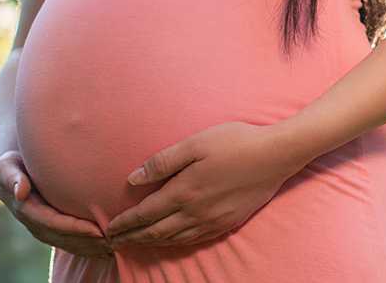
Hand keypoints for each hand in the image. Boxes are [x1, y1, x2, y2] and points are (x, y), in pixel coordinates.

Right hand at [0, 150, 112, 256]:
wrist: (8, 173)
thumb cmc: (11, 164)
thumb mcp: (6, 167)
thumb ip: (12, 177)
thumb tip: (20, 191)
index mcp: (27, 211)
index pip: (54, 224)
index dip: (76, 229)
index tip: (98, 230)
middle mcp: (36, 225)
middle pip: (66, 239)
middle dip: (90, 243)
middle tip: (115, 241)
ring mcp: (45, 230)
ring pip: (71, 245)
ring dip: (93, 248)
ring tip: (117, 247)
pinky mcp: (53, 230)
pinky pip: (73, 243)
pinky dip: (91, 247)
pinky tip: (110, 248)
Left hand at [104, 121, 315, 246]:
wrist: (276, 156)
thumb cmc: (234, 142)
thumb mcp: (194, 144)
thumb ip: (162, 162)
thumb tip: (133, 179)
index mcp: (184, 192)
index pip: (145, 214)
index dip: (125, 223)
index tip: (109, 227)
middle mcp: (196, 213)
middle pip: (156, 232)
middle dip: (133, 238)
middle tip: (115, 241)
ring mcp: (213, 221)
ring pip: (174, 239)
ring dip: (151, 243)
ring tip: (136, 243)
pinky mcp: (227, 223)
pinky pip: (194, 240)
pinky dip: (175, 243)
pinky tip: (170, 240)